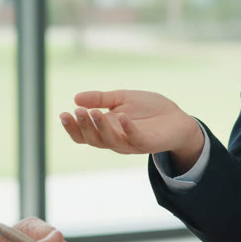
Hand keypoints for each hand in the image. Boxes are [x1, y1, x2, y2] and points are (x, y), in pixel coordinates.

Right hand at [59, 90, 203, 171]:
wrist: (177, 119)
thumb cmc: (149, 109)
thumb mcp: (122, 98)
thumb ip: (101, 99)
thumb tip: (76, 98)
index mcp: (107, 129)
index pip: (84, 134)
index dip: (72, 127)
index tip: (63, 114)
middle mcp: (115, 139)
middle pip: (92, 139)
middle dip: (82, 126)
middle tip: (76, 112)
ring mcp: (130, 143)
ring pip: (109, 141)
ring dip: (99, 127)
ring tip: (92, 112)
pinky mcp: (146, 143)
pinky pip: (134, 138)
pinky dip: (127, 128)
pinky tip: (121, 116)